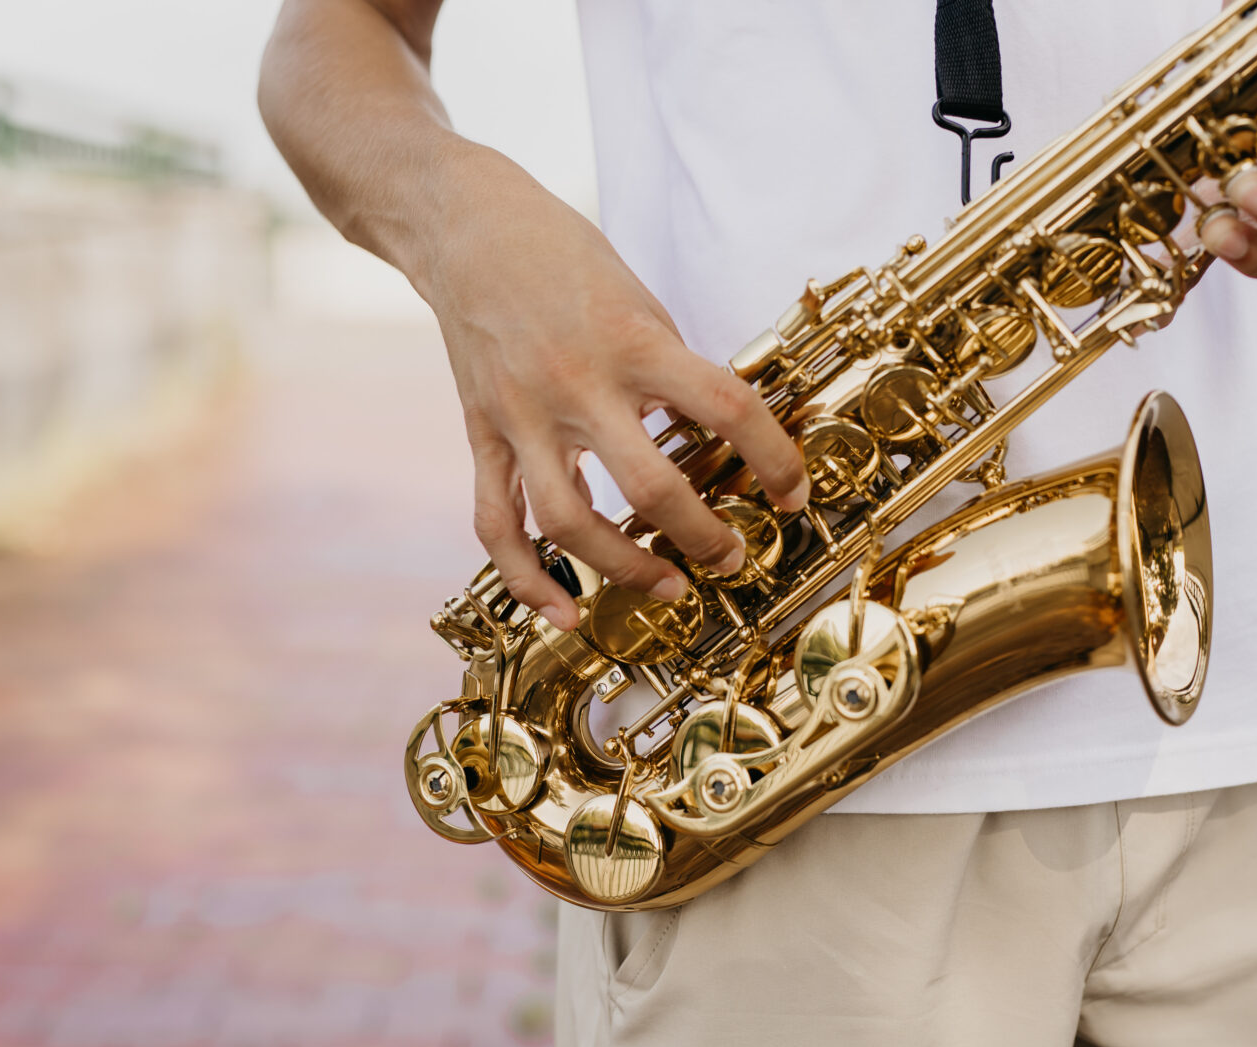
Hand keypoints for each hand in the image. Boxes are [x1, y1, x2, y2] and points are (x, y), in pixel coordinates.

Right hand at [427, 146, 809, 630]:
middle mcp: (576, 385)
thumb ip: (672, 367)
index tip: (793, 493)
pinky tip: (565, 611)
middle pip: (649, 487)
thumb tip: (719, 434)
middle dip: (702, 535)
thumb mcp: (638, 298)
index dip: (773, 458)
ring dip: (625, 569)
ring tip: (668, 588)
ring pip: (570, 522)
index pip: (725, 408)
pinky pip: (497, 523)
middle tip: (731, 556)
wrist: (463, 225)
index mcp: (632, 341)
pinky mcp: (481, 434)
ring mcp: (522, 416)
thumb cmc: (563, 255)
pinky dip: (528, 578)